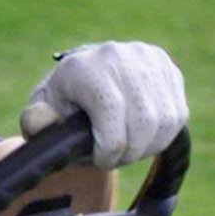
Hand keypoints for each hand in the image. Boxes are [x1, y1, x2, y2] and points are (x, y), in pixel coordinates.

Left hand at [19, 41, 186, 168]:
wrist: (86, 74)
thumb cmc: (62, 100)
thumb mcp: (43, 109)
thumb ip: (36, 120)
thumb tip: (40, 122)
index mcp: (87, 66)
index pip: (111, 114)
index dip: (108, 148)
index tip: (98, 159)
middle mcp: (122, 56)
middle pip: (144, 120)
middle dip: (130, 152)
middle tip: (115, 159)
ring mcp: (150, 61)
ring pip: (166, 121)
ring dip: (148, 147)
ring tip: (128, 151)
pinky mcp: (169, 70)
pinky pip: (178, 116)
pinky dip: (162, 137)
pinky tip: (143, 140)